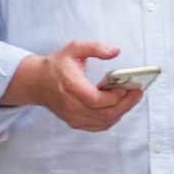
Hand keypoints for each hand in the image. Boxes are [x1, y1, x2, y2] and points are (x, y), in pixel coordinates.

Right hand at [14, 40, 142, 131]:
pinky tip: (120, 108)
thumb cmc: (56, 65)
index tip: (127, 87)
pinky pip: (97, 126)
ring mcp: (72, 116)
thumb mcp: (74, 48)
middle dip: (125, 105)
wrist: (36, 82)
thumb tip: (115, 51)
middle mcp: (71, 105)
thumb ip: (96, 48)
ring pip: (103, 122)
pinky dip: (111, 120)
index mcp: (72, 87)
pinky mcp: (74, 122)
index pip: (97, 100)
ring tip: (132, 99)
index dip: (115, 97)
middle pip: (104, 114)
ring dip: (121, 112)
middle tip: (138, 93)